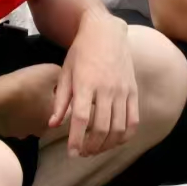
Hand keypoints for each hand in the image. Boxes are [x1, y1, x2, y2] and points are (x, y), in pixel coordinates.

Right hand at [0, 64, 62, 139]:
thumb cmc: (26, 84)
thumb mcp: (50, 72)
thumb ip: (61, 76)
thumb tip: (63, 80)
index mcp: (54, 117)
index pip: (66, 111)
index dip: (63, 99)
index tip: (55, 89)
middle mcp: (41, 130)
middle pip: (47, 119)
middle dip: (45, 108)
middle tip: (39, 94)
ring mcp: (22, 133)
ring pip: (30, 124)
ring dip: (29, 115)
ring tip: (23, 100)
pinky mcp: (6, 132)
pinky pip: (13, 125)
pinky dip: (13, 117)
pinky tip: (9, 106)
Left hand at [51, 12, 138, 156]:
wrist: (106, 31)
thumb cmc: (81, 51)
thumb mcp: (65, 72)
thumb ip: (61, 100)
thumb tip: (53, 124)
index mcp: (86, 83)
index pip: (81, 118)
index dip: (76, 139)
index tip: (72, 153)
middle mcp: (106, 89)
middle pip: (101, 128)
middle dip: (91, 146)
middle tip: (82, 153)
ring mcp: (122, 90)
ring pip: (118, 128)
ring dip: (107, 144)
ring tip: (96, 149)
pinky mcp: (133, 91)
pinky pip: (133, 120)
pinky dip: (125, 135)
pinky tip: (115, 141)